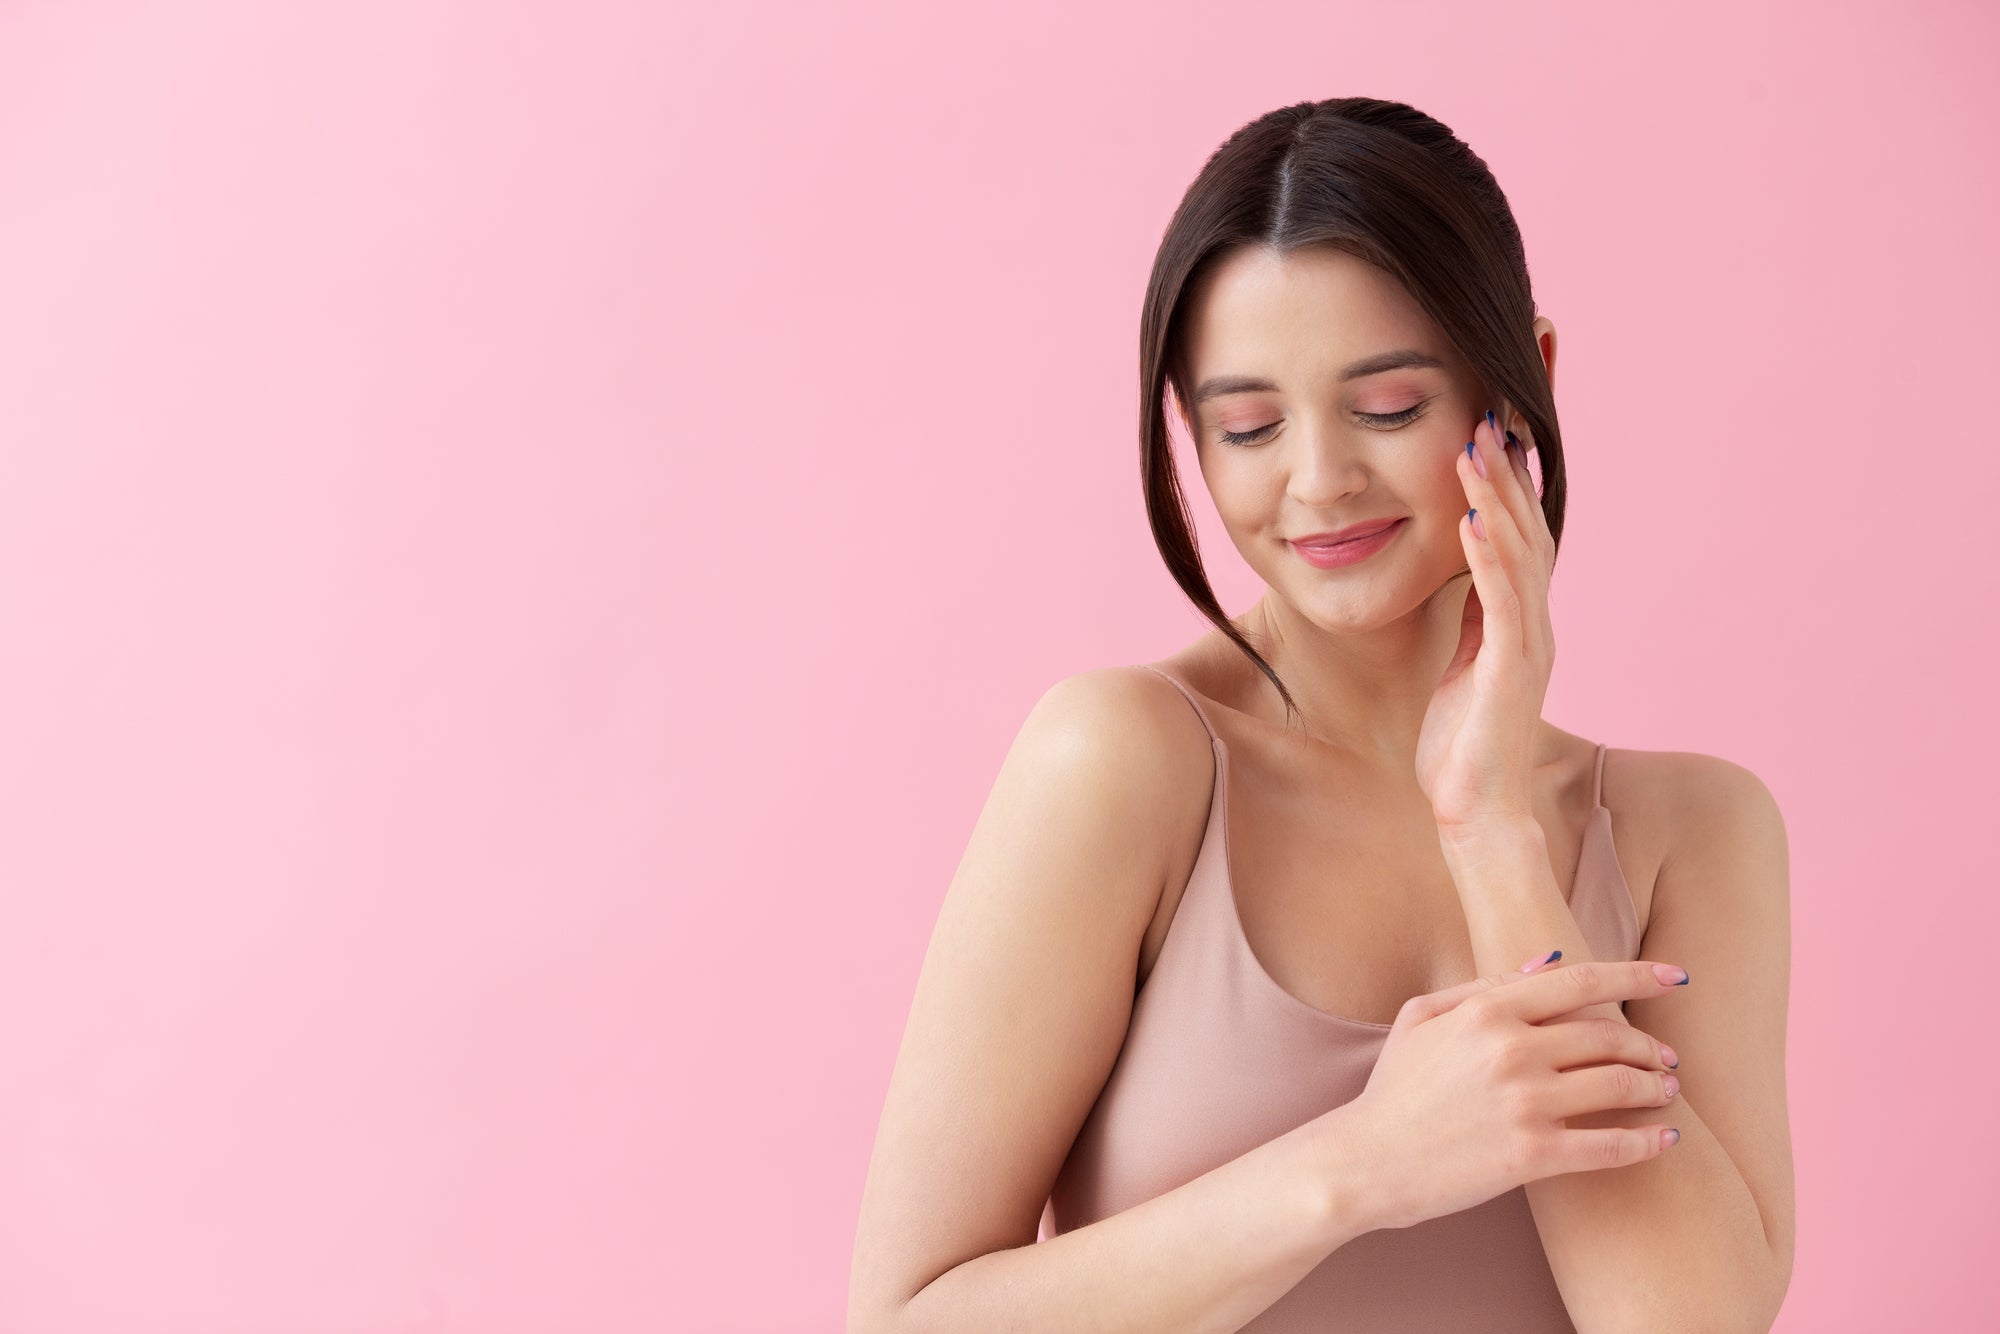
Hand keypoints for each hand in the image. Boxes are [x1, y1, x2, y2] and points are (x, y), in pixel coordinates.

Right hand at [1338, 952, 1689, 1232]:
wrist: (1366, 1161)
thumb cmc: (1393, 1088)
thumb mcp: (1421, 1017)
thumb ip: (1484, 985)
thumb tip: (1548, 963)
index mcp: (1488, 1011)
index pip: (1581, 981)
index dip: (1638, 975)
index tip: (1676, 975)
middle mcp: (1512, 1051)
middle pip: (1609, 1036)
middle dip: (1651, 1045)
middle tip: (1668, 1057)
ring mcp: (1526, 1104)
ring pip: (1620, 1084)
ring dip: (1657, 1087)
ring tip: (1668, 1091)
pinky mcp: (1533, 1156)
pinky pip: (1611, 1146)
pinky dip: (1648, 1142)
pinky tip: (1665, 1139)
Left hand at [1414, 406, 1556, 832]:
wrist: (1476, 812)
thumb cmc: (1461, 746)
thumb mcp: (1462, 664)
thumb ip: (1471, 618)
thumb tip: (1463, 570)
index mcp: (1518, 620)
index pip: (1518, 534)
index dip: (1507, 481)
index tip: (1487, 427)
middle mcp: (1532, 623)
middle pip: (1526, 528)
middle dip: (1506, 470)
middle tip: (1488, 411)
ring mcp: (1527, 644)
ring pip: (1517, 553)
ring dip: (1495, 496)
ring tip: (1474, 446)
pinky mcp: (1511, 668)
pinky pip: (1501, 600)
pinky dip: (1488, 556)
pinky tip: (1472, 519)